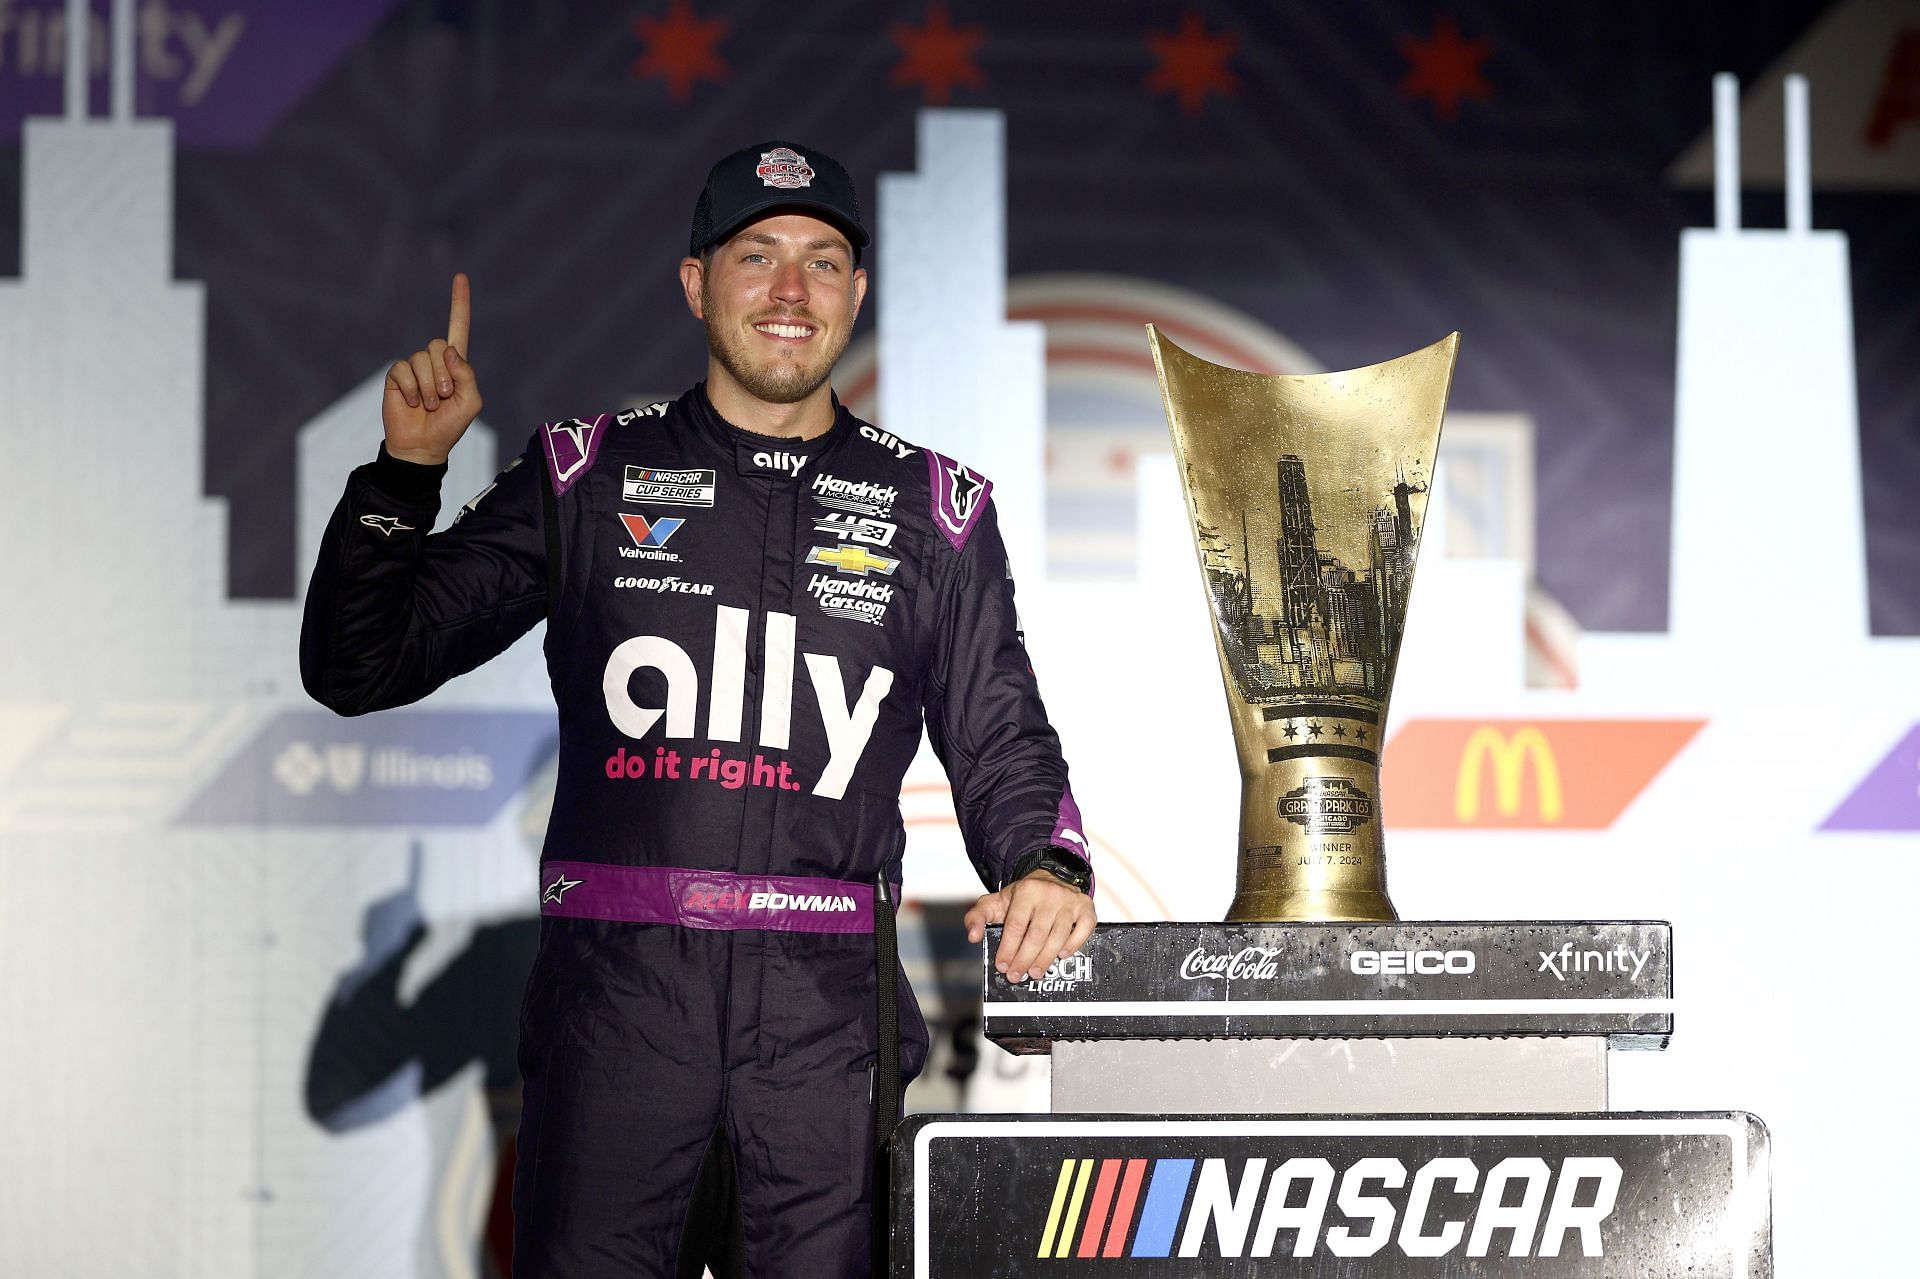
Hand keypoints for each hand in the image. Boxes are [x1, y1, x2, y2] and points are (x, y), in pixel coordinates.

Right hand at [382, 273, 483, 464]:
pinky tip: (411, 403)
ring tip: (428, 405)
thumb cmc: (449, 426)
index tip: (460, 276)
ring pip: (422, 359)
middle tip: (442, 398)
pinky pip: (403, 369)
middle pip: (439, 346)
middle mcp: (434, 361)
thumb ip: (467, 374)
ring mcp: (414, 367)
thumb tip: (449, 349)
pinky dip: (411, 389)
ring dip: (428, 386)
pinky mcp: (396, 376)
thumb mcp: (470, 402)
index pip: (459, 327)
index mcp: (456, 364)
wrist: (422, 446)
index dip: (459, 303)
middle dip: (443, 375)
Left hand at [965, 872, 1095, 982]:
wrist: (1050, 878)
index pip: (1016, 925)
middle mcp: (1050, 894)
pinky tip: (1061, 955)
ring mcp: (1070, 901)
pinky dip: (1073, 946)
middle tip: (1017, 975)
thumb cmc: (1022, 897)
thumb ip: (977, 916)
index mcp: (1026, 891)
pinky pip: (1084, 930)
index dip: (1008, 949)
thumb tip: (973, 936)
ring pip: (1059, 936)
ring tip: (1034, 972)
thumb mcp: (995, 901)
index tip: (1002, 965)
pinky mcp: (1087, 908)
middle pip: (1037, 935)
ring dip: (1046, 959)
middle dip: (1025, 959)